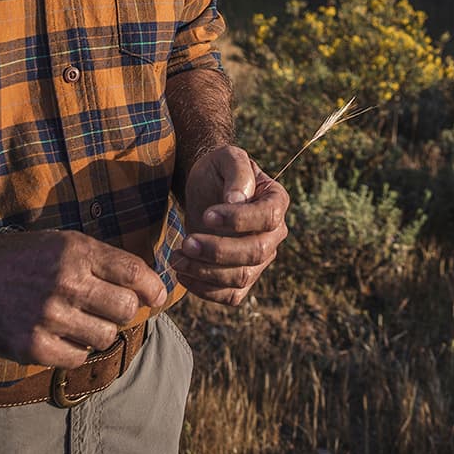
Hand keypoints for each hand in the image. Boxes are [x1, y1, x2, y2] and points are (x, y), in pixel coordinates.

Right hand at [0, 230, 166, 367]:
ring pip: (105, 336)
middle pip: (125, 308)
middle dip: (123, 311)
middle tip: (108, 310)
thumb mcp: (57, 242)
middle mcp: (65, 281)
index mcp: (75, 250)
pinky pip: (76, 358)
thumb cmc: (14, 258)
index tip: (157, 298)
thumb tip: (144, 285)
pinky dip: (74, 351)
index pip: (134, 273)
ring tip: (78, 322)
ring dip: (98, 333)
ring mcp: (47, 316)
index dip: (153, 288)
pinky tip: (58, 337)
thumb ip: (98, 260)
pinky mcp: (30, 346)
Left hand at [178, 144, 288, 304]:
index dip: (239, 220)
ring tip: (177, 258)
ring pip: (242, 277)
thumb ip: (237, 172)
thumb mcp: (226, 158)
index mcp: (276, 201)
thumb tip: (238, 201)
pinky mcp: (242, 277)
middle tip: (185, 242)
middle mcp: (274, 234)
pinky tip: (183, 272)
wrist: (204, 189)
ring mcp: (260, 259)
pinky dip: (204, 290)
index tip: (207, 215)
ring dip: (206, 271)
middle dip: (218, 251)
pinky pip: (230, 295)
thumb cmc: (217, 170)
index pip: (268, 217)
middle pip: (256, 253)